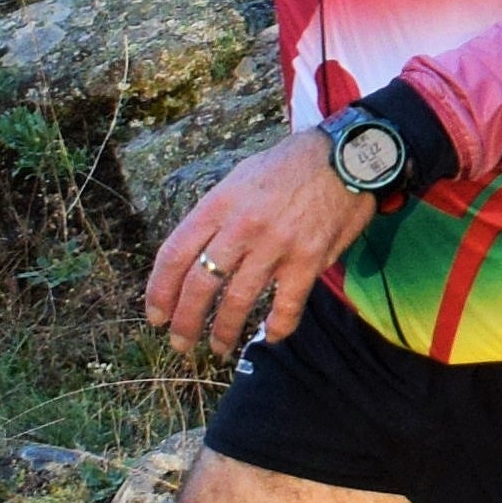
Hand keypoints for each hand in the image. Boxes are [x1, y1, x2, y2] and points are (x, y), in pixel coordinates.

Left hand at [150, 133, 368, 360]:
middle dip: (185, 321)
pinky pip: (286, 305)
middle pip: (200, 284)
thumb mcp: (240, 178)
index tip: (156, 314)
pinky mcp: (309, 260)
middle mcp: (242, 227)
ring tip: (218, 347)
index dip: (160, 291)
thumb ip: (216, 216)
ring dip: (224, 331)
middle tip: (180, 341)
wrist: (345, 155)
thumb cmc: (289, 166)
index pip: (175, 255)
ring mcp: (276, 245)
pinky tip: (270, 335)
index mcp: (218, 205)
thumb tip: (196, 255)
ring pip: (238, 300)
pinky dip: (277, 327)